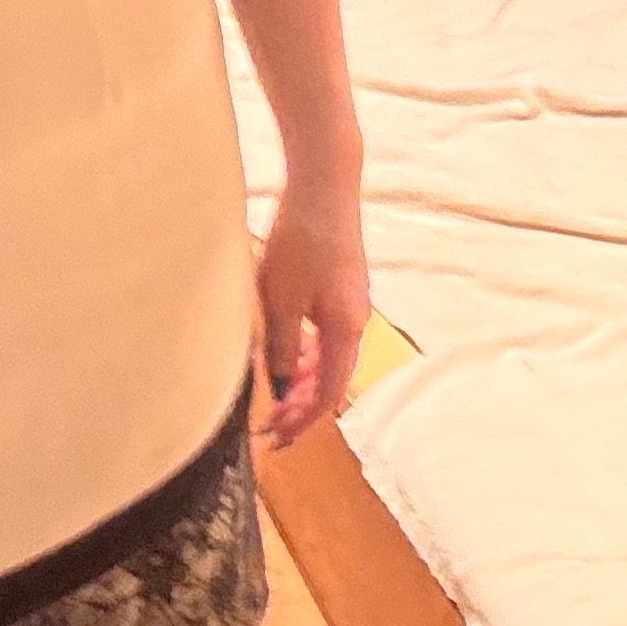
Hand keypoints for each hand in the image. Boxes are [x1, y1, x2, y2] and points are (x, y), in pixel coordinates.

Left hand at [252, 169, 371, 447]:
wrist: (324, 185)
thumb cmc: (300, 239)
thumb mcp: (279, 300)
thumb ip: (278, 348)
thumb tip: (278, 387)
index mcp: (344, 331)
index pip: (327, 394)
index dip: (302, 421)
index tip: (276, 440)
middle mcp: (355, 322)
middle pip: (330, 379)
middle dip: (300, 405)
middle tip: (270, 425)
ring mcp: (351, 303)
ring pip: (328, 357)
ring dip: (300, 378)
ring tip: (272, 390)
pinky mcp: (342, 286)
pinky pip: (326, 334)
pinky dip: (305, 350)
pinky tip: (283, 347)